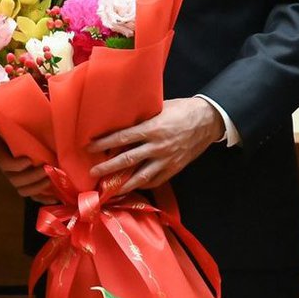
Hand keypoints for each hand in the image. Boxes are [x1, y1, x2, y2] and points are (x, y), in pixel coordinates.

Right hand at [0, 128, 56, 203]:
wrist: (16, 130)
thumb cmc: (10, 124)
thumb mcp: (1, 120)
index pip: (3, 163)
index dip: (14, 165)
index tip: (27, 160)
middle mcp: (7, 169)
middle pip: (15, 180)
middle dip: (31, 177)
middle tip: (46, 169)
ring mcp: (18, 176)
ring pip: (23, 189)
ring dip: (37, 188)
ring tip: (50, 179)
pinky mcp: (29, 181)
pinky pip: (33, 194)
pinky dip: (42, 198)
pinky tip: (54, 198)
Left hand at [89, 97, 225, 193]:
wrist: (209, 120)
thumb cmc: (183, 110)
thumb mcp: (161, 108)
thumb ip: (143, 118)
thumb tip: (122, 123)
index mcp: (153, 128)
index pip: (122, 137)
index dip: (104, 143)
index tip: (89, 147)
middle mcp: (158, 146)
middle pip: (128, 159)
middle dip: (108, 167)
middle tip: (93, 172)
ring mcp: (167, 159)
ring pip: (141, 175)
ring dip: (123, 183)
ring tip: (109, 189)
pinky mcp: (175, 167)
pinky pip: (156, 180)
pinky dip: (143, 184)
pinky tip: (133, 186)